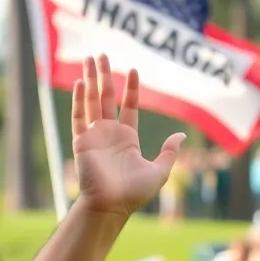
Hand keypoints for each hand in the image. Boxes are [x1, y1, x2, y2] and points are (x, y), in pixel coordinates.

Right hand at [71, 55, 184, 216]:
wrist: (111, 206)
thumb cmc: (134, 193)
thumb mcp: (159, 171)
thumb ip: (169, 152)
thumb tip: (181, 135)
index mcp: (127, 138)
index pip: (129, 106)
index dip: (132, 89)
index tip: (133, 70)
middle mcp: (109, 133)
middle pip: (106, 98)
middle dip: (104, 76)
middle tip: (102, 54)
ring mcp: (94, 136)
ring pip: (91, 101)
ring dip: (91, 80)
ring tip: (91, 58)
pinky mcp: (81, 141)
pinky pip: (79, 116)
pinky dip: (79, 99)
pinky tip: (81, 82)